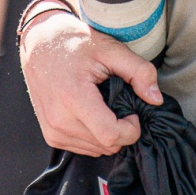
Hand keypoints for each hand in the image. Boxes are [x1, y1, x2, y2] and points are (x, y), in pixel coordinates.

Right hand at [19, 10, 161, 155]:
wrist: (40, 44)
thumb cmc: (75, 44)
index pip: (111, 135)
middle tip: (117, 103)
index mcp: (73, 98)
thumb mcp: (111, 49)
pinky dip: (95, 135)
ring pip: (98, 150)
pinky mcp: (51, 136)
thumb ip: (139, 71)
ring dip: (108, 133)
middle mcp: (59, 121)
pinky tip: (91, 112)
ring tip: (102, 105)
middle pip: (107, 145)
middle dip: (121, 129)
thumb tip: (156, 99)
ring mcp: (53, 131)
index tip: (132, 111)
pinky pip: (85, 148)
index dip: (131, 128)